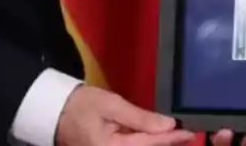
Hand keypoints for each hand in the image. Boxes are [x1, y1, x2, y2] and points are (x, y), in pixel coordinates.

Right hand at [55, 85, 193, 145]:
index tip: (190, 133)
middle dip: (166, 145)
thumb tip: (168, 125)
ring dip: (157, 144)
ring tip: (178, 136)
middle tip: (188, 135)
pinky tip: (158, 138)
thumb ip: (140, 118)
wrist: (55, 111)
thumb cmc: (82, 104)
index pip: (148, 144)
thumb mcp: (112, 105)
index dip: (170, 139)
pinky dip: (146, 144)